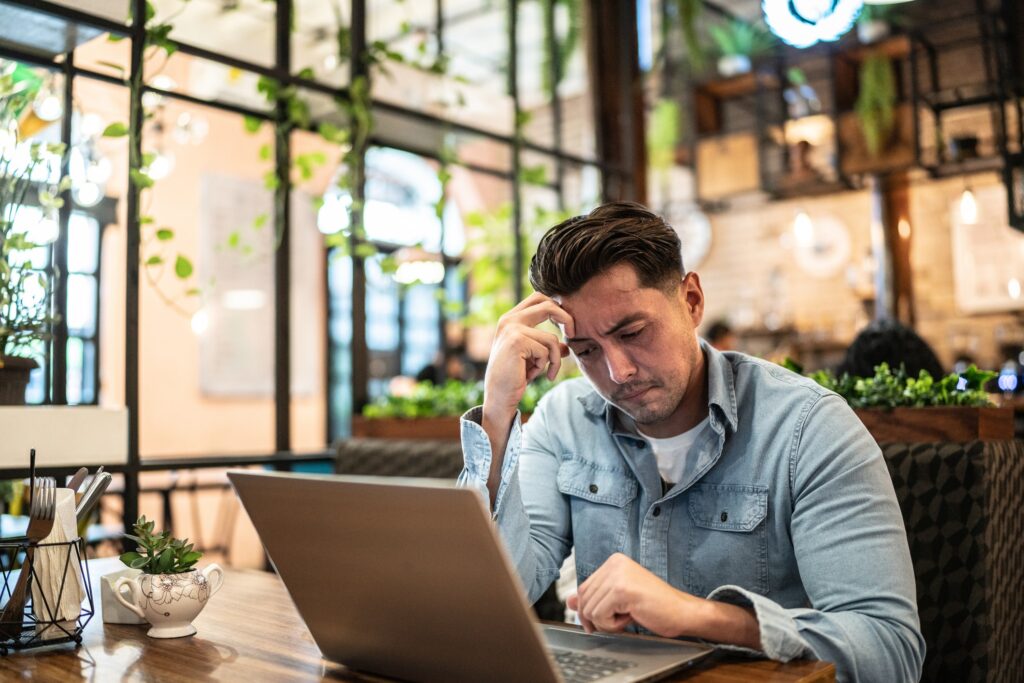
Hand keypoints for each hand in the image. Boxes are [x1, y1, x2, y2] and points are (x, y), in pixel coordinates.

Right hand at [483, 292, 573, 415]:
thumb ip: (548, 348)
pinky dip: (544, 366)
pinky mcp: (517, 341)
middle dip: (566, 319)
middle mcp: (509, 320)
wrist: (498, 396)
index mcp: (511, 319)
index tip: (566, 326)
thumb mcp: (534, 359)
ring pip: (551, 338)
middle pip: (548, 305)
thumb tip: (566, 346)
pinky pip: (546, 351)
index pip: (538, 298)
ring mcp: (512, 329)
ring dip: (554, 359)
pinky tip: (531, 375)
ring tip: (545, 372)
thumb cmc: (514, 377)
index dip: (557, 308)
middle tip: (572, 335)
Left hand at [568, 553, 696, 636]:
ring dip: (607, 622)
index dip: (589, 609)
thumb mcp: (619, 600)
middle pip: (583, 598)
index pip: (584, 588)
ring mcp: (618, 575)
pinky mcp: (621, 590)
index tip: (604, 619)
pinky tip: (630, 617)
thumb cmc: (655, 606)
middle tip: (620, 620)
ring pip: (589, 609)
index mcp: (614, 561)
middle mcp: (614, 564)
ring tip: (628, 616)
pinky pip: (599, 616)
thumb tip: (569, 602)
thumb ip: (595, 597)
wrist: (681, 612)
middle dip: (597, 618)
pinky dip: (613, 625)